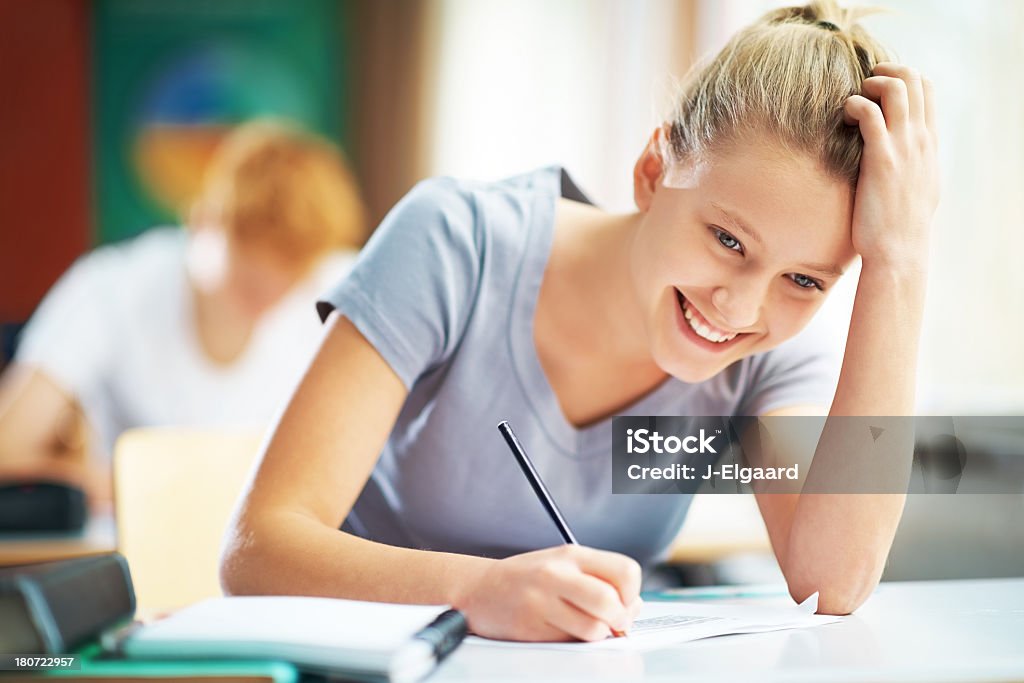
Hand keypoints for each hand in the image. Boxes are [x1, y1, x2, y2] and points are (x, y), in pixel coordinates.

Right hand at [452, 544, 642, 641]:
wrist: (479, 589)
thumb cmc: (528, 578)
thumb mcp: (565, 565)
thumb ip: (601, 580)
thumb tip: (635, 606)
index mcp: (572, 555)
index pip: (625, 571)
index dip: (632, 593)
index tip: (625, 601)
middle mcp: (557, 575)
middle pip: (611, 602)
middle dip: (621, 619)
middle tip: (614, 623)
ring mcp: (542, 601)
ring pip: (594, 629)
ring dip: (596, 634)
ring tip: (582, 626)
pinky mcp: (531, 628)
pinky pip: (569, 643)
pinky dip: (573, 642)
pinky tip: (560, 629)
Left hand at [844, 62, 939, 271]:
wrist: (899, 250)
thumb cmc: (901, 224)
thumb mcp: (918, 186)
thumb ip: (914, 163)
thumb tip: (903, 156)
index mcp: (929, 143)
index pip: (927, 89)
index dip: (901, 76)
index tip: (877, 88)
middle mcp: (920, 139)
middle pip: (914, 79)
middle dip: (886, 71)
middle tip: (862, 86)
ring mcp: (903, 147)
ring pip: (897, 88)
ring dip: (871, 84)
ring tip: (854, 102)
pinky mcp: (881, 159)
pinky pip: (871, 114)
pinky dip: (855, 105)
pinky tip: (844, 117)